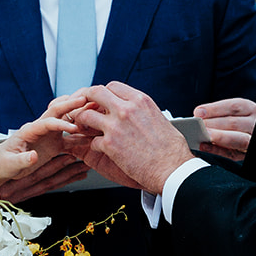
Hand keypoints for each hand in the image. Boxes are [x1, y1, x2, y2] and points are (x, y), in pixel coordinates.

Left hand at [0, 95, 84, 199]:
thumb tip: (33, 156)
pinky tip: (94, 137)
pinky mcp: (54, 145)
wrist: (1, 166)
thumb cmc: (2, 163)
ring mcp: (49, 136)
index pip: (47, 122)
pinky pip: (71, 139)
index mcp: (29, 130)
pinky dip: (83, 137)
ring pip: (67, 122)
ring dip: (81, 117)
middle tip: (87, 100)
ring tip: (97, 113)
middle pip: (59, 112)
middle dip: (72, 105)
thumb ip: (22, 160)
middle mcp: (41, 129)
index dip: (61, 124)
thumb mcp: (9, 164)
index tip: (73, 128)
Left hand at [70, 82, 192, 195]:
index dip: (104, 94)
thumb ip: (142, 111)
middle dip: (87, 100)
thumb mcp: (159, 118)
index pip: (112, 87)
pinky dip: (94, 146)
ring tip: (85, 129)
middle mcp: (126, 109)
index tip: (102, 102)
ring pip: (86, 115)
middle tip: (85, 109)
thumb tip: (136, 111)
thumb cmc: (171, 148)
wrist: (172, 168)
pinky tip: (101, 150)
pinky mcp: (110, 144)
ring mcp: (116, 126)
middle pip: (95, 93)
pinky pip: (92, 141)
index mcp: (140, 100)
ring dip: (83, 122)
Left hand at [194, 97, 255, 161]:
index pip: (235, 106)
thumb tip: (198, 115)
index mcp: (250, 109)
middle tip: (197, 125)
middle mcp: (255, 125)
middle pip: (235, 123)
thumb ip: (216, 114)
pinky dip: (216, 150)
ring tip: (202, 135)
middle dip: (214, 124)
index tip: (198, 112)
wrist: (242, 137)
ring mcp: (254, 141)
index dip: (215, 109)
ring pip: (239, 139)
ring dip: (218, 137)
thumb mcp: (229, 114)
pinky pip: (233, 154)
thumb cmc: (229, 123)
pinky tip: (203, 146)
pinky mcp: (247, 156)